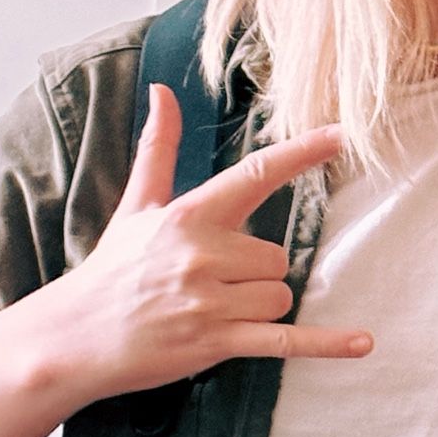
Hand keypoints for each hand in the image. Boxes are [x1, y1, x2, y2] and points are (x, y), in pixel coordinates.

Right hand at [48, 83, 371, 401]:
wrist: (74, 337)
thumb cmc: (110, 271)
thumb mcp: (134, 206)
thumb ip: (158, 149)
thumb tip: (161, 91)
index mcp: (189, 215)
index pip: (255, 174)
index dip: (302, 153)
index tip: (342, 134)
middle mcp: (203, 254)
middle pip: (277, 256)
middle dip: (256, 273)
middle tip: (209, 285)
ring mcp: (211, 301)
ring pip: (279, 296)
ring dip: (257, 307)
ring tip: (210, 313)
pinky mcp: (216, 342)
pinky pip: (285, 340)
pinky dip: (326, 344)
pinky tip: (363, 344)